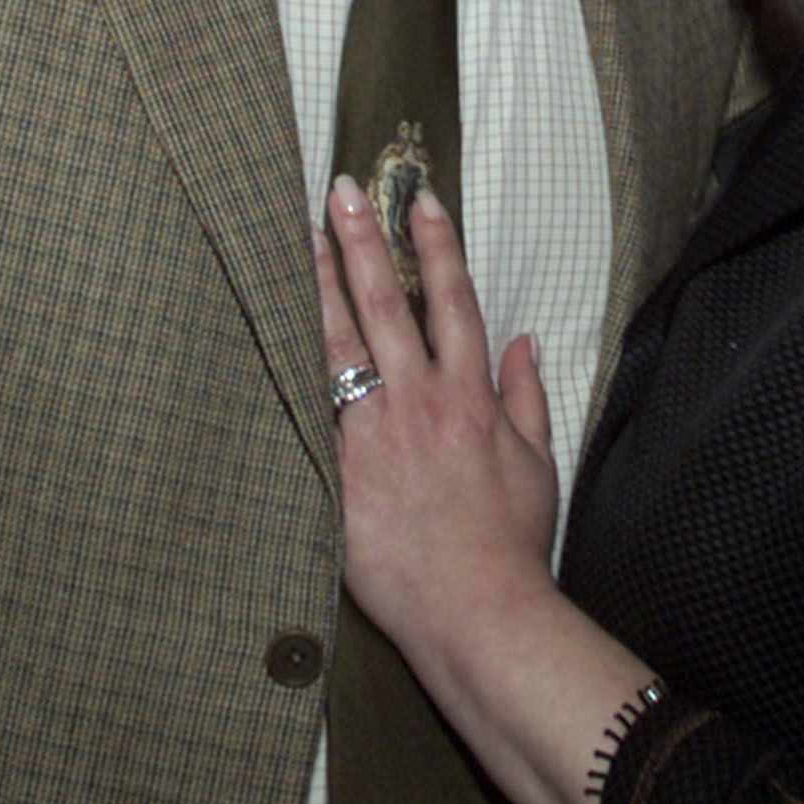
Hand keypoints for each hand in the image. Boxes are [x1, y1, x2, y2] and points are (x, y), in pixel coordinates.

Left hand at [314, 177, 559, 658]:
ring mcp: (375, 438)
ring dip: (319, 286)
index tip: (420, 199)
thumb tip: (523, 342)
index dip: (437, 245)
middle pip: (387, 304)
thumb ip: (525, 396)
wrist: (477, 613)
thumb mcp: (536, 462)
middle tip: (342, 190)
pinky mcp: (339, 476)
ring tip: (298, 238)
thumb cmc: (509, 543)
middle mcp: (421, 403)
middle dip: (364, 241)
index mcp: (470, 396)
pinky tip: (266, 333)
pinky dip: (289, 369)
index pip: (453, 301)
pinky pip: (309, 411)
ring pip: (340, 345)